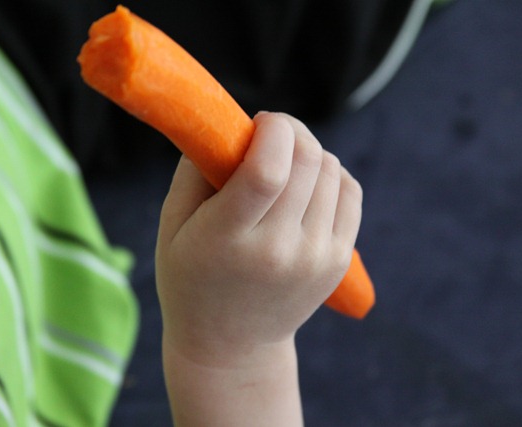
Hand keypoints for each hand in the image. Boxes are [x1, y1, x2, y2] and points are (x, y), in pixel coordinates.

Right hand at [156, 112, 362, 364]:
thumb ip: (194, 169)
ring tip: (283, 166)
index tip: (259, 121)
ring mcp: (315, 258)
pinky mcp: (337, 261)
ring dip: (309, 152)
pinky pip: (350, 191)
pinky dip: (331, 174)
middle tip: (270, 133)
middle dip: (291, 130)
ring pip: (331, 170)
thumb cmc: (190, 278)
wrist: (230, 345)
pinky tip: (306, 184)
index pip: (268, 170)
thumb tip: (231, 124)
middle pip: (307, 161)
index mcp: (228, 240)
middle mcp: (279, 251)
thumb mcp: (171, 225)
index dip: (273, 129)